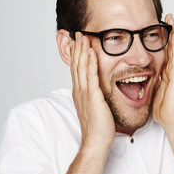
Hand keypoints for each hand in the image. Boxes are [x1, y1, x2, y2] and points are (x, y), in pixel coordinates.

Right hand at [70, 32, 114, 146]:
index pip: (76, 69)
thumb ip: (93, 94)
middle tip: (76, 33)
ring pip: (81, 67)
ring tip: (82, 36)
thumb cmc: (97, 125)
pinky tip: (91, 51)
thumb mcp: (93, 106)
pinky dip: (90, 62)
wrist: (96, 140)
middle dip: (76, 48)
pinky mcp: (92, 96)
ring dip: (82, 50)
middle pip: (76, 64)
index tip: (75, 42)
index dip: (75, 54)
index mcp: (79, 92)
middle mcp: (79, 90)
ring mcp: (84, 92)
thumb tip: (96, 88)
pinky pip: (91, 75)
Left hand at [152, 14, 173, 128]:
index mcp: (163, 73)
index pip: (162, 52)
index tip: (154, 28)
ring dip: (173, 32)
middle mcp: (170, 70)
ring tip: (171, 19)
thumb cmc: (162, 109)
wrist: (172, 120)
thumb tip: (134, 79)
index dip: (160, 40)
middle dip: (167, 31)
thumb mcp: (149, 92)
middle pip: (169, 46)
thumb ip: (145, 83)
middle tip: (166, 17)